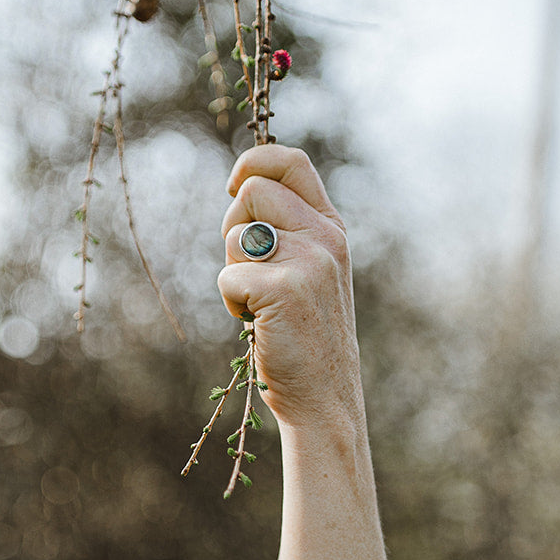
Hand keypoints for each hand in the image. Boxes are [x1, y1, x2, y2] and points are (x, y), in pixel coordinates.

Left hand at [218, 145, 365, 437]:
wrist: (325, 397)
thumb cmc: (306, 335)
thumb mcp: (311, 270)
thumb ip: (290, 230)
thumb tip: (241, 191)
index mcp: (331, 228)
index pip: (291, 163)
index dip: (253, 162)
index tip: (232, 186)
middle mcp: (325, 237)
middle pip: (250, 192)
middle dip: (231, 226)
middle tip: (247, 268)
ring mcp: (308, 262)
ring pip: (235, 235)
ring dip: (233, 270)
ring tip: (258, 302)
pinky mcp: (284, 290)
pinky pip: (228, 276)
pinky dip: (231, 302)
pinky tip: (256, 323)